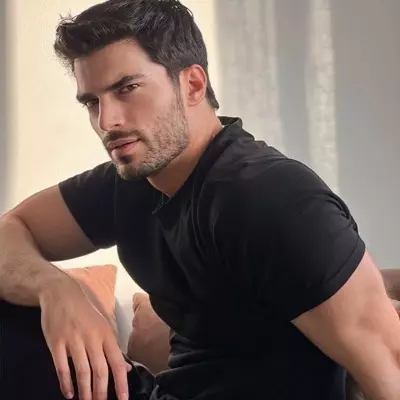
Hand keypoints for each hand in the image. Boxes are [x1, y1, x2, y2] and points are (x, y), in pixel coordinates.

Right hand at [39, 278, 130, 399]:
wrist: (61, 293)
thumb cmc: (85, 310)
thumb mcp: (104, 324)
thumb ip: (113, 346)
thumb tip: (124, 367)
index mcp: (106, 334)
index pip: (117, 362)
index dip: (121, 383)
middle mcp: (92, 338)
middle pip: (100, 371)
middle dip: (101, 393)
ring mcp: (73, 340)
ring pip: (82, 372)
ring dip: (85, 392)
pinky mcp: (56, 343)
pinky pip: (61, 367)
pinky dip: (66, 383)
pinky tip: (69, 393)